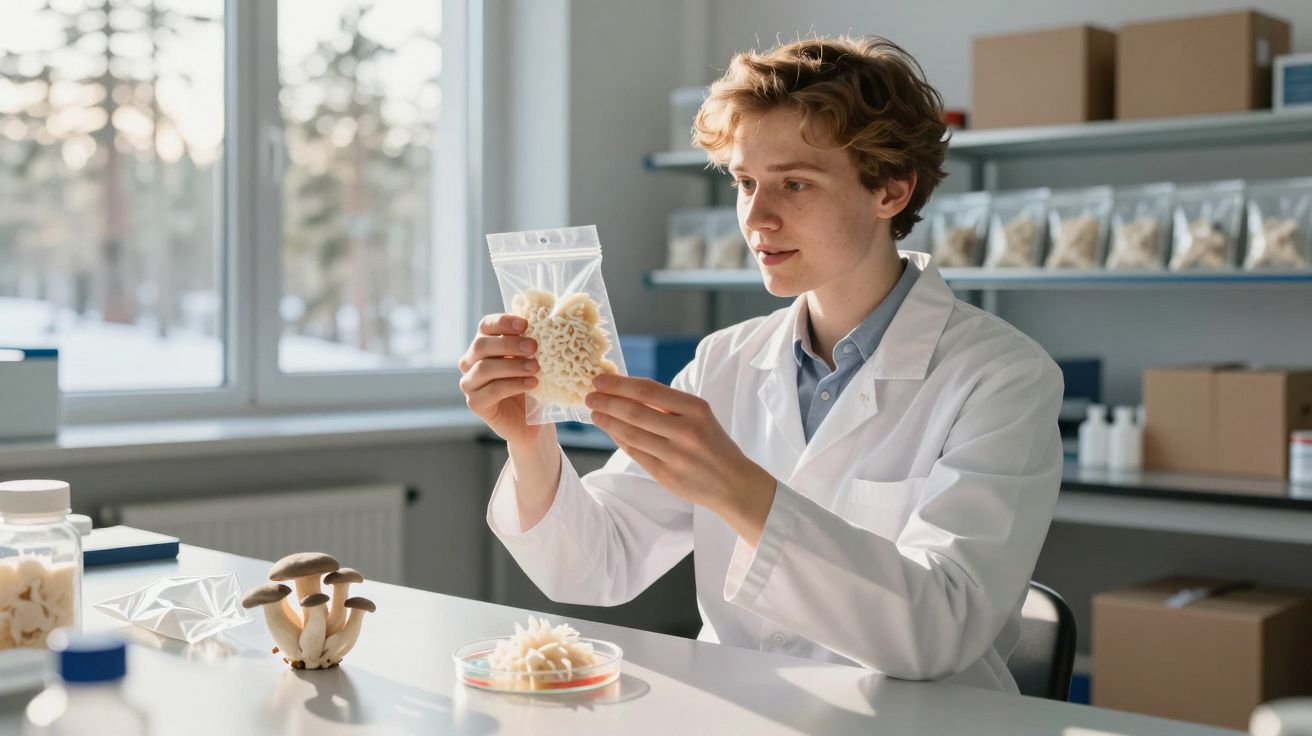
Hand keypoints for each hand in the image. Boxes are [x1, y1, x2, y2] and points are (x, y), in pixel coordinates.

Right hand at [457, 313, 544, 446]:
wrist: (530, 421)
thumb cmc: (530, 385)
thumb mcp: (531, 360)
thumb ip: (530, 344)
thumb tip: (545, 325)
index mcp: (483, 345)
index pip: (485, 326)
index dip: (503, 322)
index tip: (525, 324)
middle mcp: (470, 362)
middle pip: (481, 345)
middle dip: (509, 344)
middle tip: (533, 346)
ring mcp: (469, 383)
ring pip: (484, 368)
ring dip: (512, 365)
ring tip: (536, 367)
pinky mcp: (475, 403)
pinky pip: (492, 390)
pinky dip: (514, 385)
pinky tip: (532, 383)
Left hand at [585, 374, 775, 545]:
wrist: (733, 482)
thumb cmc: (712, 443)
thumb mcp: (700, 416)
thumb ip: (668, 405)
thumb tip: (626, 390)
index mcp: (696, 409)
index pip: (649, 391)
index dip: (620, 384)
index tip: (600, 379)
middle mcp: (687, 431)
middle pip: (635, 411)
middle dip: (607, 401)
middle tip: (589, 395)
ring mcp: (676, 455)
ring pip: (631, 433)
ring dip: (607, 421)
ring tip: (595, 413)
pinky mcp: (667, 475)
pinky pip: (635, 453)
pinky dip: (618, 439)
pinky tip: (610, 430)